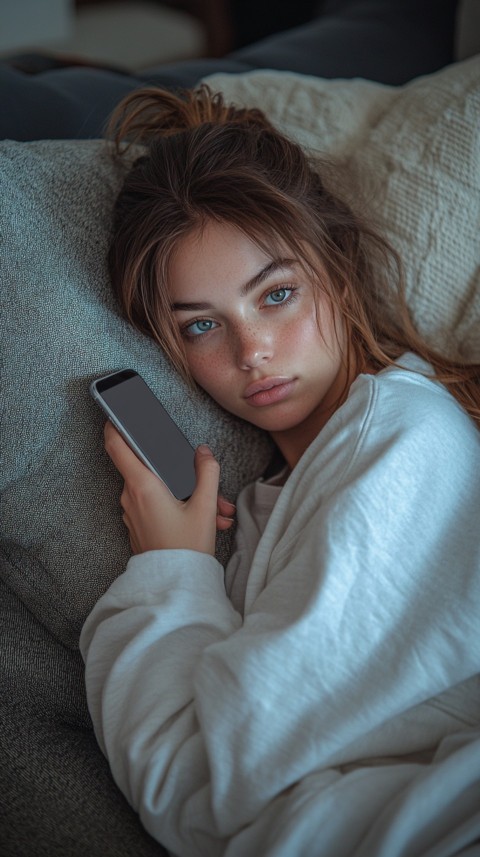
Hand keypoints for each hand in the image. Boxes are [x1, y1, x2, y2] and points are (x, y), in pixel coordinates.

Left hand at [104, 421, 234, 555]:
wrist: (176, 586)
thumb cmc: (187, 547)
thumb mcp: (205, 506)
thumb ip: (207, 472)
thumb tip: (204, 453)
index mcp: (143, 486)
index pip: (117, 446)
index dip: (114, 425)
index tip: (116, 413)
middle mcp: (131, 497)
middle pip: (149, 469)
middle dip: (180, 472)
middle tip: (207, 484)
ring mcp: (131, 512)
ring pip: (157, 489)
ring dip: (185, 493)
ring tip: (216, 511)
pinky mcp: (137, 525)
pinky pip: (156, 506)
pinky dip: (179, 507)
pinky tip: (206, 520)